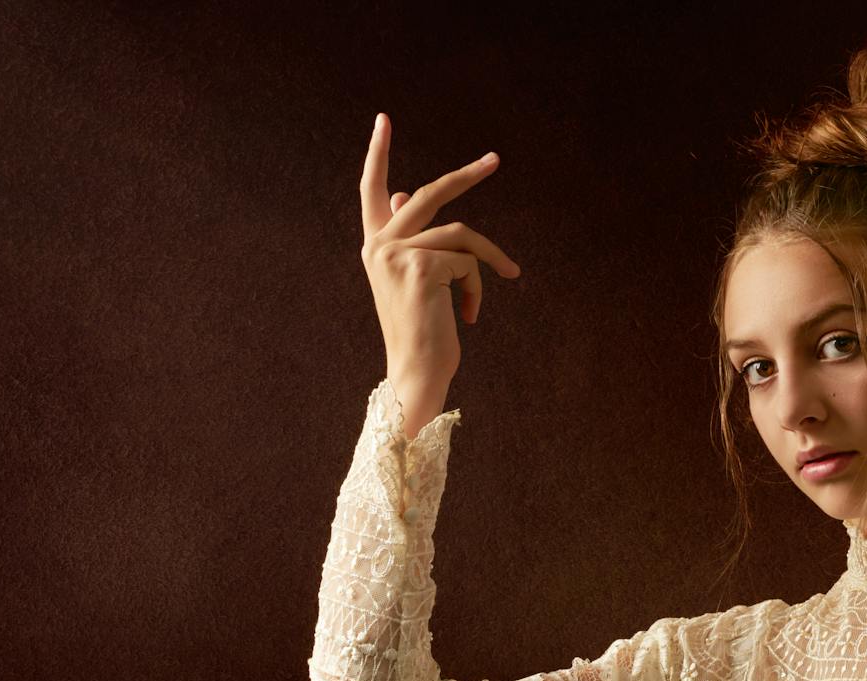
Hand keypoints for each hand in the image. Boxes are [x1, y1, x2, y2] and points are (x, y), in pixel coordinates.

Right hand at [359, 112, 522, 392]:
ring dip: (488, 261)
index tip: (383, 119)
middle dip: (466, 175)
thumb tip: (402, 191)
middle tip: (495, 159)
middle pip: (429, 194)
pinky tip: (470, 316)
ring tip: (495, 289)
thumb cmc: (422, 332)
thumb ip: (411, 236)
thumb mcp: (416, 280)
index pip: (371, 189)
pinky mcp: (421, 267)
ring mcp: (397, 253)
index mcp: (376, 245)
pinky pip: (468, 261)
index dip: (377, 153)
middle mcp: (379, 245)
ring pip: (461, 234)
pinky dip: (478, 287)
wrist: (416, 374)